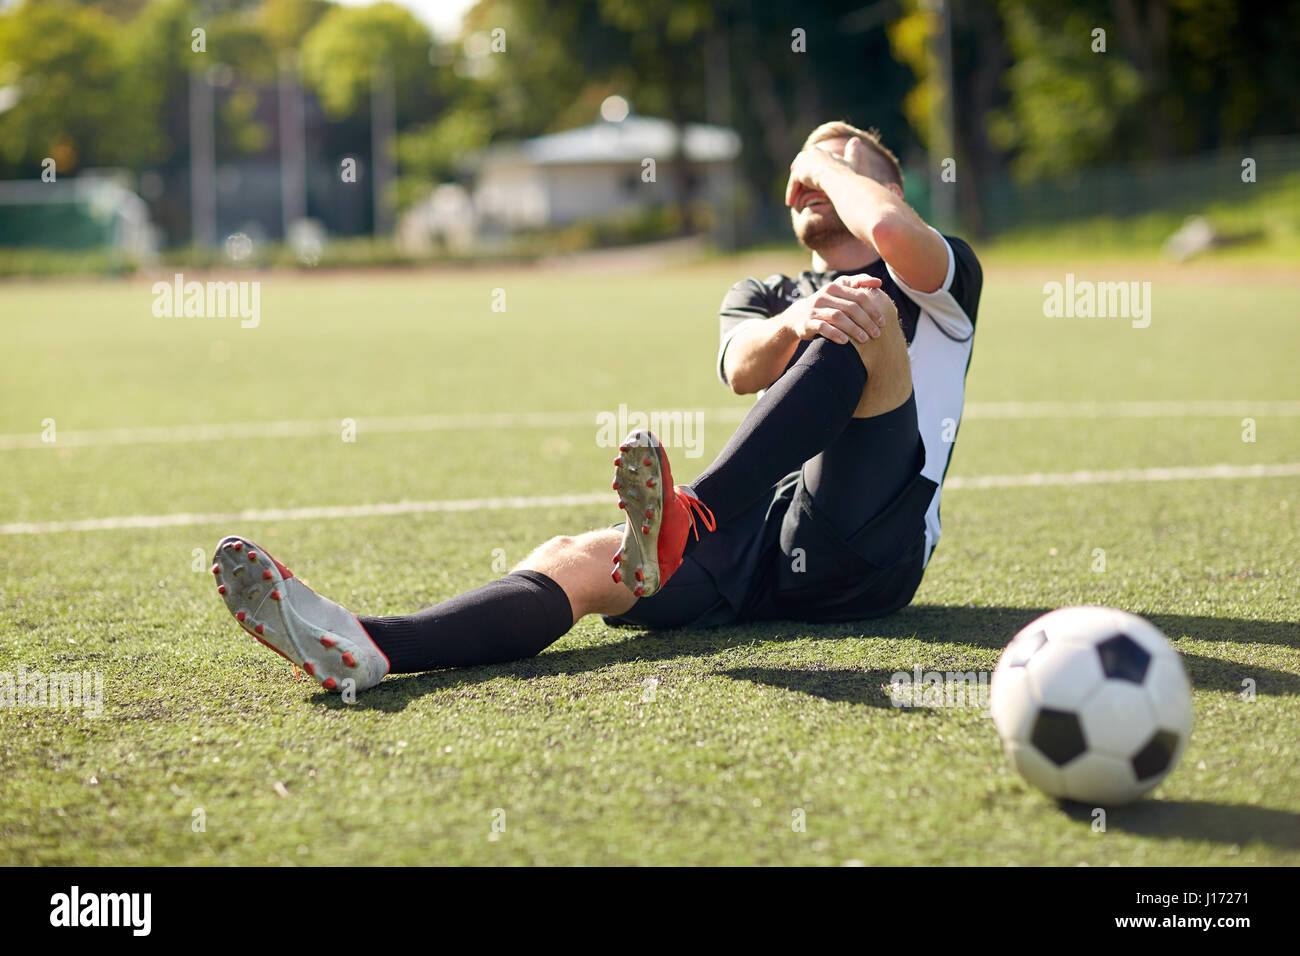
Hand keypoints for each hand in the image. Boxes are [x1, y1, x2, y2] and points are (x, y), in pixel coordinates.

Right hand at [780, 275, 894, 344]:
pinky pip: (823, 328)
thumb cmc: (827, 304)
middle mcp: (824, 295)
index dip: (873, 309)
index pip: (859, 296)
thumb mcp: (840, 290)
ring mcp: (814, 309)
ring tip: (865, 339)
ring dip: (854, 329)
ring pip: (838, 317)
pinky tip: (846, 341)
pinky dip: (835, 334)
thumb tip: (879, 283)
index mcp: (835, 286)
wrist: (798, 316)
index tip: (882, 322)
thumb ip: (858, 283)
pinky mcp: (807, 322)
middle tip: (877, 334)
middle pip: (851, 307)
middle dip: (866, 321)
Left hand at [784, 138, 868, 209]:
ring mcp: (803, 163)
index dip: (810, 166)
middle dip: (798, 174)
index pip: (811, 157)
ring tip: (791, 197)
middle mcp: (810, 153)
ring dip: (793, 186)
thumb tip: (857, 139)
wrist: (838, 179)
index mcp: (821, 151)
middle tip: (795, 186)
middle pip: (800, 164)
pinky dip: (791, 193)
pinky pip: (793, 184)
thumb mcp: (851, 160)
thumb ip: (853, 151)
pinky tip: (789, 202)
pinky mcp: (798, 173)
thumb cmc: (846, 173)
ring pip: (795, 176)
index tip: (809, 175)